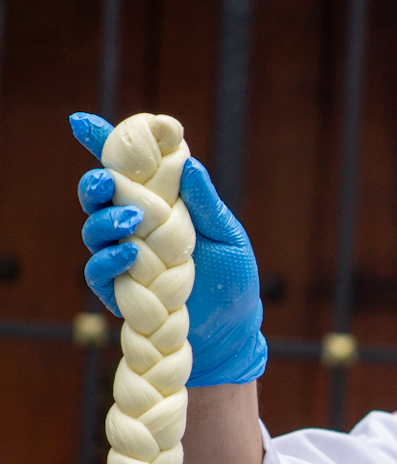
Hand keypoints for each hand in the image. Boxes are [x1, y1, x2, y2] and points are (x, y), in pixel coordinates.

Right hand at [70, 112, 266, 386]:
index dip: (104, 145)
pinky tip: (131, 255)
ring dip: (105, 221)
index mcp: (162, 205)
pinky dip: (110, 260)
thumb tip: (189, 163)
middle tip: (108, 180)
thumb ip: (204, 202)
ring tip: (131, 222)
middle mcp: (137, 228)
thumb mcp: (226, 235)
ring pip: (94, 231)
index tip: (84, 123)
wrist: (234, 330)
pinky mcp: (121, 291)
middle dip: (96, 183)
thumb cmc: (233, 278)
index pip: (129, 171)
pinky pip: (100, 272)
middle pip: (100, 197)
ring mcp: (126, 259)